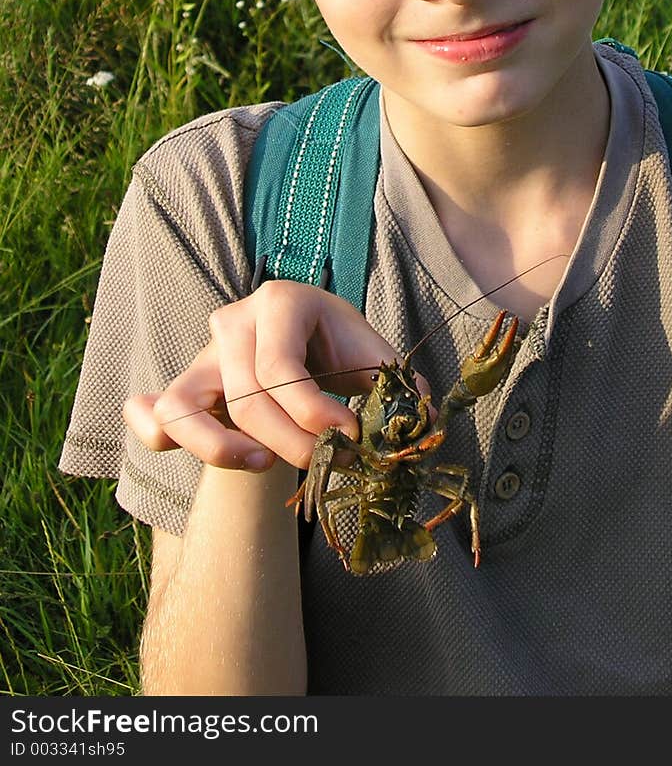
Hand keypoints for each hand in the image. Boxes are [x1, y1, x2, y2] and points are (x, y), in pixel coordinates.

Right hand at [123, 281, 407, 470]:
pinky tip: (183, 449)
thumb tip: (424, 419)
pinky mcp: (182, 386)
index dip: (313, 413)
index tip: (350, 439)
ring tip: (263, 465)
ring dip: (220, 448)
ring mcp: (201, 355)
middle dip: (289, 443)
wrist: (308, 342)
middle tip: (328, 464)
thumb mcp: (374, 356)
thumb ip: (401, 385)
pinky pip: (153, 415)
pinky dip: (155, 434)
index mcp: (281, 301)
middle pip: (244, 398)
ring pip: (182, 408)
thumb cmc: (341, 349)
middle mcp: (232, 321)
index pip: (280, 368)